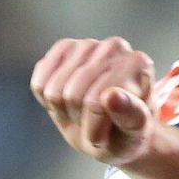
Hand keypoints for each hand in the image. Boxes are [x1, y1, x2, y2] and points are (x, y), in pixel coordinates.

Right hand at [31, 36, 157, 165]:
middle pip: (73, 96)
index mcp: (139, 64)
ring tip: (85, 114)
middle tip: (97, 124)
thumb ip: (129, 116)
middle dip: (81, 120)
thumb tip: (111, 95)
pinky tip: (68, 102)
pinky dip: (48, 103)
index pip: (97, 102)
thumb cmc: (127, 132)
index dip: (96, 130)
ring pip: (54, 92)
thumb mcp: (134, 134)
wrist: (114, 129)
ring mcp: (87, 44)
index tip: (110, 133)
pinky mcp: (64, 48)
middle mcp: (115, 47)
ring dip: (65, 112)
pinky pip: (39, 84)